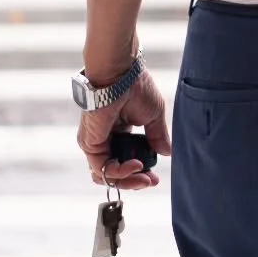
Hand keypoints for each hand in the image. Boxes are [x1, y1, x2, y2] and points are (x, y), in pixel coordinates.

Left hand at [77, 67, 170, 191]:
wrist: (121, 74)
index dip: (140, 171)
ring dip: (126, 179)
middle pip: (115, 172)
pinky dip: (119, 171)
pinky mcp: (90, 144)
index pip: (126, 160)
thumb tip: (167, 152)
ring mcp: (96, 143)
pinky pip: (102, 167)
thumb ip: (157, 136)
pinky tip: (135, 166)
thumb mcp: (154, 116)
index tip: (154, 177)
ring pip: (106, 174)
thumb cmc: (136, 87)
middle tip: (150, 182)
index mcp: (120, 131)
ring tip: (143, 175)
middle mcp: (106, 139)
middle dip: (134, 181)